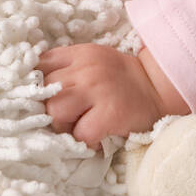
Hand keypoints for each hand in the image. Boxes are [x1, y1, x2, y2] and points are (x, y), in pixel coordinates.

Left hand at [36, 43, 169, 148]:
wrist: (159, 88)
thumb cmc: (122, 80)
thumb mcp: (93, 62)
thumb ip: (68, 68)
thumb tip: (36, 92)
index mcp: (79, 54)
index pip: (40, 66)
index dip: (37, 86)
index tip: (45, 98)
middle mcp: (86, 69)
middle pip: (43, 92)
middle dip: (51, 109)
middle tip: (68, 118)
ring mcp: (98, 90)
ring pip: (55, 112)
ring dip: (64, 126)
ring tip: (80, 127)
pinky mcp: (111, 113)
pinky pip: (81, 134)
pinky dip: (86, 141)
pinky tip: (97, 137)